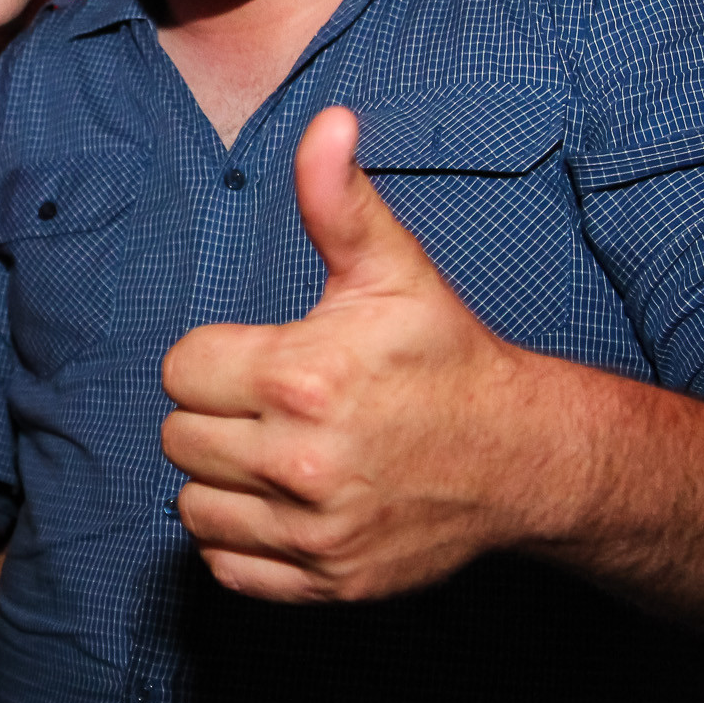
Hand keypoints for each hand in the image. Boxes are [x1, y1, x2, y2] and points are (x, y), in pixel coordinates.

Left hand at [159, 107, 555, 602]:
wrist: (524, 457)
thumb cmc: (445, 357)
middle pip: (179, 437)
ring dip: (222, 480)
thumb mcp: (393, 271)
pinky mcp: (326, 580)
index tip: (262, 356)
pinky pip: (225, 565)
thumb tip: (327, 122)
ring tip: (276, 452)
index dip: (214, 358)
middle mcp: (302, 462)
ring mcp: (315, 530)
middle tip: (271, 405)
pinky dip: (241, 539)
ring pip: (192, 505)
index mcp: (302, 379)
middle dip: (215, 415)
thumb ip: (340, 200)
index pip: (179, 370)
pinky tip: (283, 504)